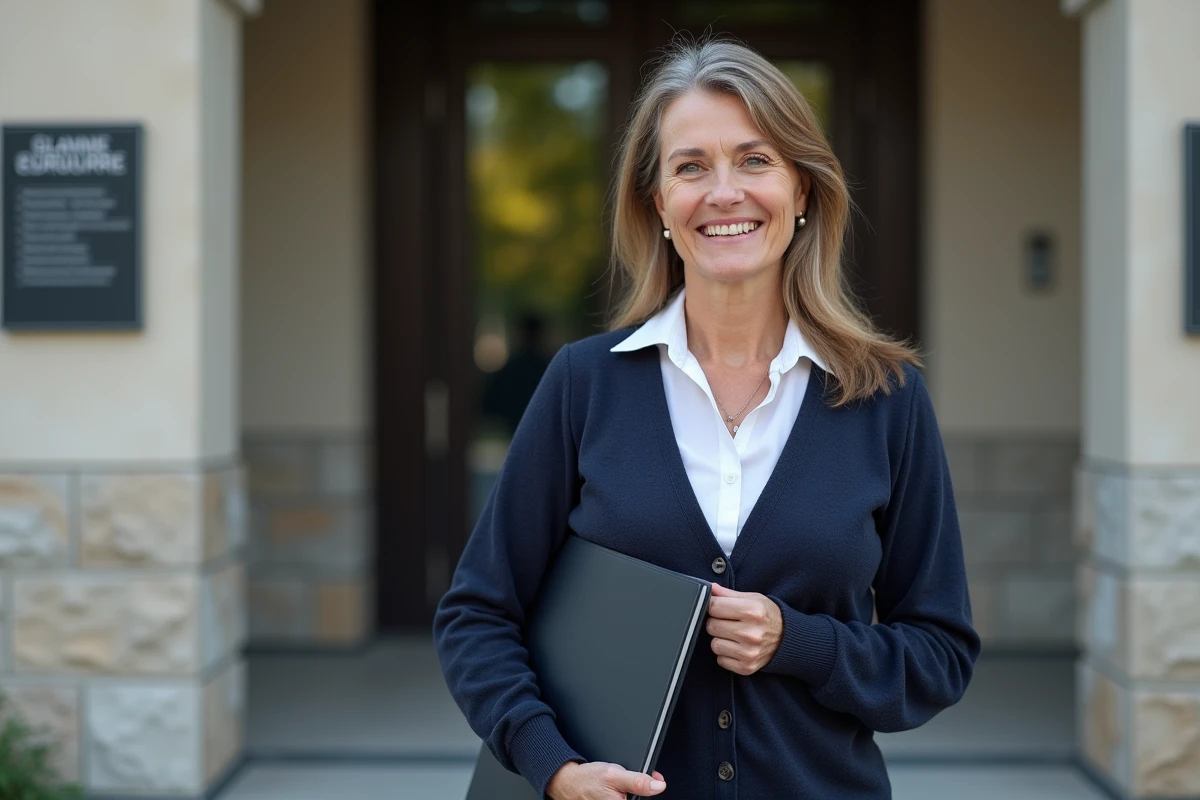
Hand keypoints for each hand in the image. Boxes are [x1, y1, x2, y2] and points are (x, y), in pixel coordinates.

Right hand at [546, 761, 665, 798]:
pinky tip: (614, 790)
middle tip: (624, 781)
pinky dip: (621, 793)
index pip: (646, 798)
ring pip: (630, 797)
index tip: (653, 779)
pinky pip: (621, 797)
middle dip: (636, 789)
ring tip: (617, 786)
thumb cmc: (587, 779)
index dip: (651, 787)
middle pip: (637, 798)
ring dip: (628, 791)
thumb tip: (659, 786)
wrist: (568, 782)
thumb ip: (637, 781)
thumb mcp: (614, 774)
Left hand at [707, 583, 782, 675]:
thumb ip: (729, 594)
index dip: (713, 605)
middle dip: (717, 622)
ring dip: (721, 639)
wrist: (788, 639)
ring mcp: (749, 652)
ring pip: (714, 644)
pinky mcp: (746, 667)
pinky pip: (720, 660)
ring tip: (734, 635)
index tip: (718, 606)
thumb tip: (710, 588)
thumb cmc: (768, 616)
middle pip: (711, 626)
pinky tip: (737, 647)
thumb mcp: (753, 599)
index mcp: (752, 611)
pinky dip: (726, 654)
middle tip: (729, 622)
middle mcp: (750, 633)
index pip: (714, 607)